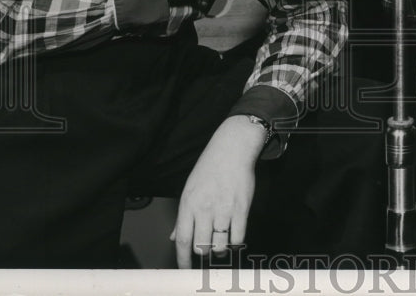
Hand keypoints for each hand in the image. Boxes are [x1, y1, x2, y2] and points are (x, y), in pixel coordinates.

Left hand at [170, 115, 267, 268]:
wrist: (233, 147)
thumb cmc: (210, 167)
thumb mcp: (190, 188)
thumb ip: (183, 216)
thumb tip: (174, 237)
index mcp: (188, 204)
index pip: (181, 239)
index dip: (183, 258)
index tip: (185, 267)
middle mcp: (204, 208)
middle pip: (201, 246)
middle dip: (203, 252)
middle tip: (207, 247)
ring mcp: (224, 209)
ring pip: (219, 245)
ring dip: (220, 248)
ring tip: (221, 241)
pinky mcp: (241, 208)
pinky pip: (237, 237)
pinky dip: (235, 242)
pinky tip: (233, 234)